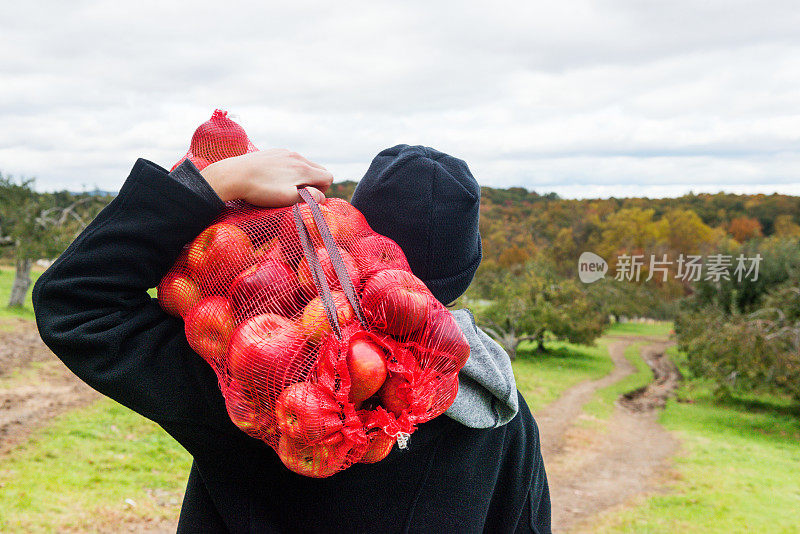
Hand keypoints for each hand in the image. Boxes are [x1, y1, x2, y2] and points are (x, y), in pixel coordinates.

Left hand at [200, 149, 332, 206]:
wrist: (233, 175)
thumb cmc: (261, 190)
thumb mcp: (287, 198)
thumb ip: (309, 198)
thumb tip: (321, 197)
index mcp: (303, 169)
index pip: (328, 178)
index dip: (322, 191)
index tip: (307, 198)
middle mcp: (297, 157)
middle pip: (319, 170)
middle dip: (314, 183)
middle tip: (297, 194)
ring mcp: (285, 152)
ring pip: (304, 164)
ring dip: (301, 177)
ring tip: (284, 187)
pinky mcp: (274, 152)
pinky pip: (290, 160)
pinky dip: (289, 170)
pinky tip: (274, 178)